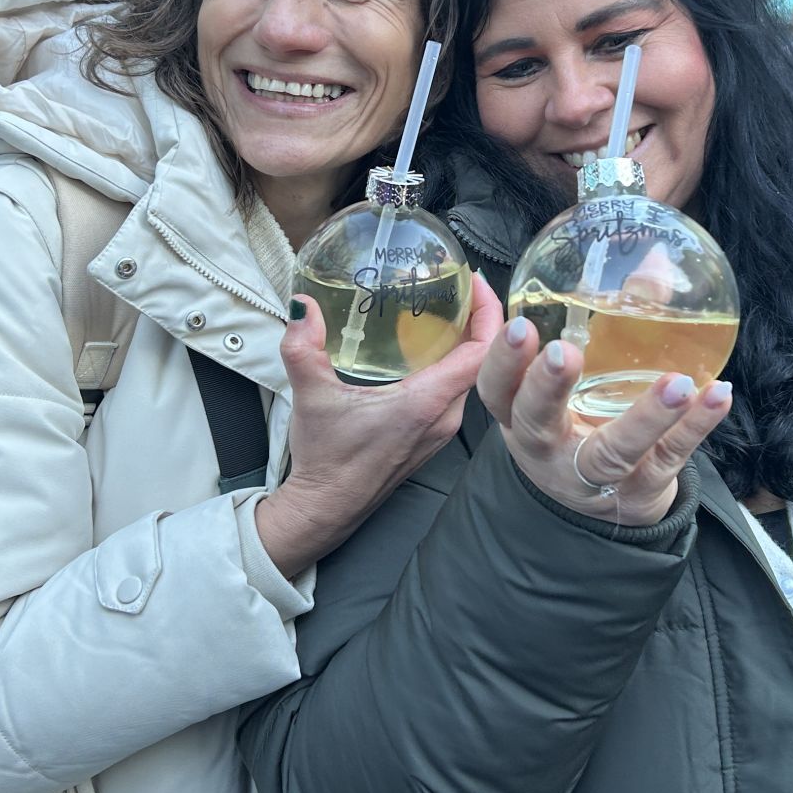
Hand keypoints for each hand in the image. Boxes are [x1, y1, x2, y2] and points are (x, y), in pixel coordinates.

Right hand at [256, 273, 502, 576]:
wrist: (327, 510)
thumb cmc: (327, 461)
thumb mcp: (312, 397)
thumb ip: (304, 347)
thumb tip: (304, 306)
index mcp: (427, 403)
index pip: (482, 351)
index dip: (489, 311)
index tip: (476, 282)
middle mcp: (444, 417)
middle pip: (482, 360)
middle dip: (479, 319)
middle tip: (460, 286)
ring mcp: (440, 430)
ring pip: (469, 378)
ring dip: (465, 343)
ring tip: (447, 310)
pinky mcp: (431, 438)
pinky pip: (454, 393)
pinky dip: (451, 365)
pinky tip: (427, 349)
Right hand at [477, 316, 732, 526]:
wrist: (604, 502)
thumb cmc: (579, 421)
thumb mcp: (572, 381)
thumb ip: (602, 324)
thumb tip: (656, 261)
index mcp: (520, 417)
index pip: (497, 390)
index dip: (504, 362)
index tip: (522, 327)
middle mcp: (548, 450)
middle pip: (537, 423)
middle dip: (547, 388)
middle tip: (565, 353)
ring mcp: (593, 478)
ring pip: (613, 452)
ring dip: (646, 417)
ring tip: (679, 383)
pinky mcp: (639, 492)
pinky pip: (668, 460)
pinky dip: (694, 428)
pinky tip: (716, 395)